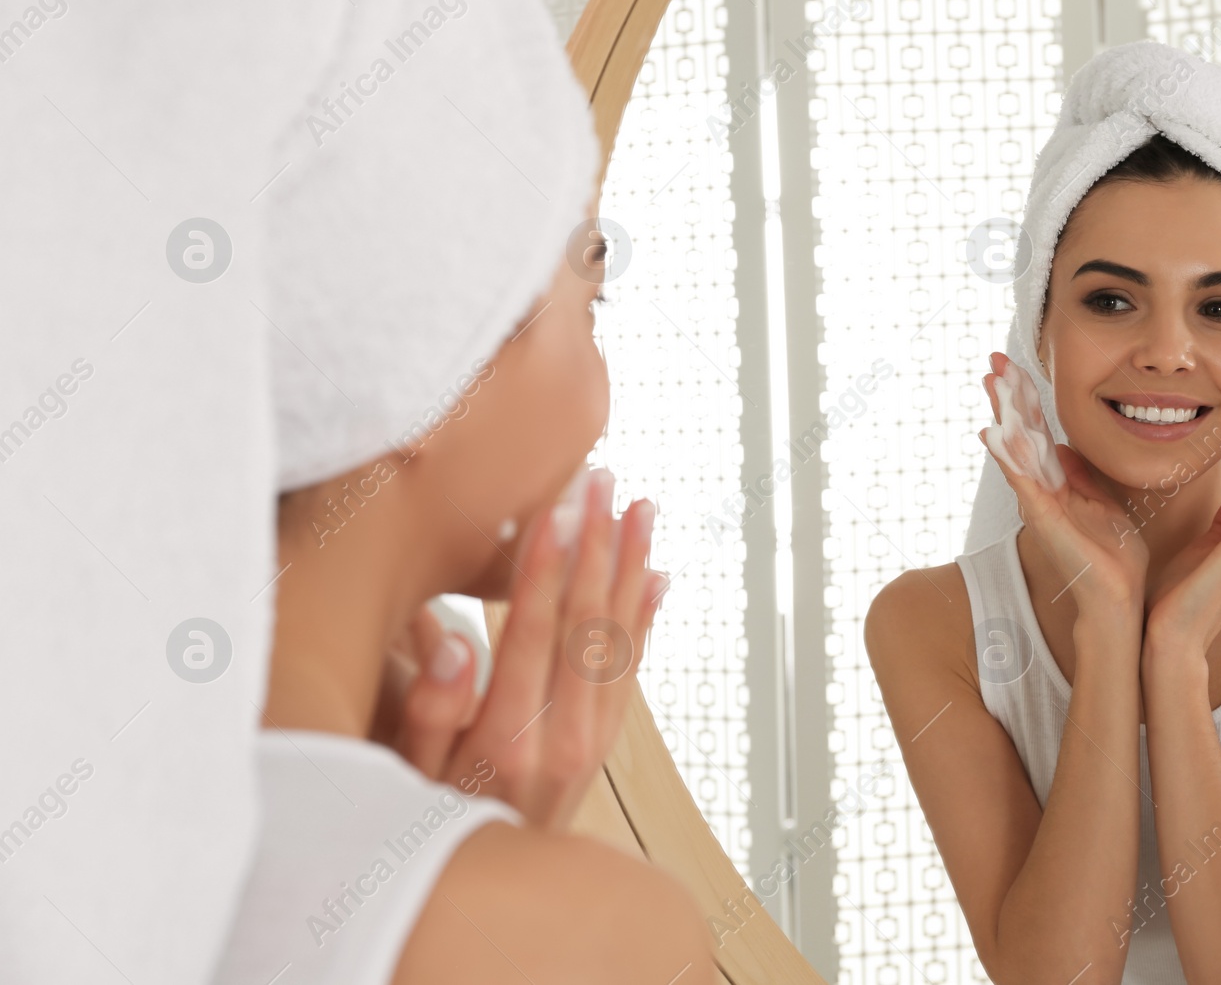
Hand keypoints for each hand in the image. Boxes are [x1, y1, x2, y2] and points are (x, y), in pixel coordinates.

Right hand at [372, 468, 670, 831]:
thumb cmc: (428, 829)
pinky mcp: (603, 745)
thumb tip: (455, 640)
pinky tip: (657, 577)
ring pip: (620, 638)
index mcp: (509, 739)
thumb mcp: (404, 782)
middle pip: (587, 624)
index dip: (545, 567)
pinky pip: (633, 669)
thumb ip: (429, 713)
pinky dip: (647, 618)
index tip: (556, 509)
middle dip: (597, 546)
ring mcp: (591, 743)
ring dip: (632, 567)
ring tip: (641, 508)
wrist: (490, 897)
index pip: (533, 634)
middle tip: (603, 482)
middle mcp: (563, 738)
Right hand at [979, 351, 1148, 618]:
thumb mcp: (1103, 503)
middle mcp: (1043, 490)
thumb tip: (1065, 446)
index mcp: (1058, 484)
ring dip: (1003, 414)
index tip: (1012, 369)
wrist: (1119, 599)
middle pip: (1020, 434)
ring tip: (993, 382)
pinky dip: (1008, 458)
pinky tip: (994, 434)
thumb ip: (1082, 476)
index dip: (1025, 401)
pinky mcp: (1044, 519)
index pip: (1037, 433)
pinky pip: (1023, 481)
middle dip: (1008, 397)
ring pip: (1017, 449)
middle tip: (993, 362)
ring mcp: (1040, 504)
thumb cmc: (1114, 558)